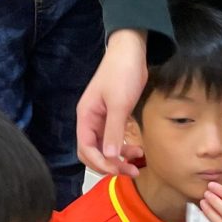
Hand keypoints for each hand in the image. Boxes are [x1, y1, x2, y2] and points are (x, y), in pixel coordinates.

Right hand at [77, 30, 148, 176]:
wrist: (131, 51)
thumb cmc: (122, 73)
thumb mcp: (119, 104)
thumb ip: (113, 131)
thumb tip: (109, 157)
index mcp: (86, 116)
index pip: (85, 149)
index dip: (100, 163)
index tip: (118, 170)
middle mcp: (90, 120)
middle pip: (92, 152)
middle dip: (109, 165)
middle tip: (131, 171)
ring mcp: (101, 119)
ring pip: (104, 148)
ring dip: (118, 158)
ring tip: (137, 162)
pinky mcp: (113, 116)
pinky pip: (114, 139)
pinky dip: (123, 148)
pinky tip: (136, 150)